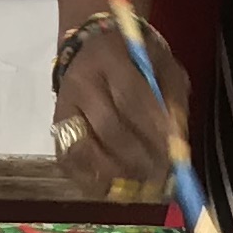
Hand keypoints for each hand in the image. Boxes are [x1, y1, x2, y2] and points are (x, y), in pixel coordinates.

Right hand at [53, 23, 171, 190]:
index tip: (175, 153)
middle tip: (163, 175)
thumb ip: (173, 98)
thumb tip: (178, 142)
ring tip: (142, 184)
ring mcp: (63, 107)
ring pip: (84, 149)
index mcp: (109, 58)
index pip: (130, 97)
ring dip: (117, 173)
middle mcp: (81, 82)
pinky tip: (117, 185)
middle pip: (108, 127)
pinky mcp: (55, 128)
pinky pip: (70, 162)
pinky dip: (94, 180)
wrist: (90, 47)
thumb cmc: (133, 57)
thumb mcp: (162, 63)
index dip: (153, 130)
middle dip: (139, 157)